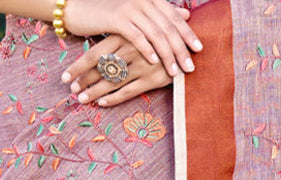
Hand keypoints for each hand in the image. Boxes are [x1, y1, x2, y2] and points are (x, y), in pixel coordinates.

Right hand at [62, 0, 201, 76]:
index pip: (174, 18)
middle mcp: (144, 0)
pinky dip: (147, 49)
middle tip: (190, 67)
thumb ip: (162, 14)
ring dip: (167, 55)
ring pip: (155, 34)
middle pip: (168, 27)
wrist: (81, 8)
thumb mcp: (140, 13)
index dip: (188, 34)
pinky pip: (137, 36)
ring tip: (175, 71)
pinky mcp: (117, 18)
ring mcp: (131, 8)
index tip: (199, 50)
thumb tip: (186, 15)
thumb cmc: (112, 13)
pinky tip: (154, 62)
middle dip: (181, 49)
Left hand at [63, 34, 172, 106]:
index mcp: (125, 35)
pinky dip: (114, 98)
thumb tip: (102, 42)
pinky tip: (102, 103)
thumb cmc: (163, 38)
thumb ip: (124, 36)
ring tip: (82, 99)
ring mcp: (141, 66)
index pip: (94, 52)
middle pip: (100, 68)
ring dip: (94, 91)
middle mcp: (131, 50)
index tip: (66, 75)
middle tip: (71, 89)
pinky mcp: (152, 80)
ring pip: (111, 81)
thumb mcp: (143, 30)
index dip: (78, 66)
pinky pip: (128, 91)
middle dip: (83, 80)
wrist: (190, 48)